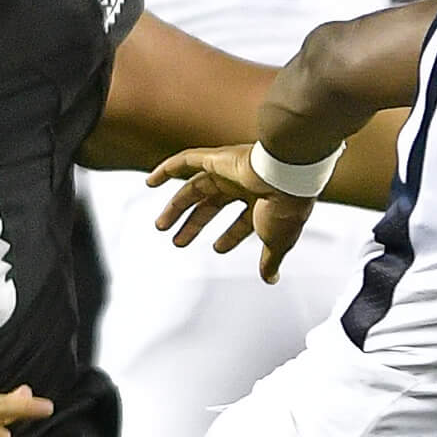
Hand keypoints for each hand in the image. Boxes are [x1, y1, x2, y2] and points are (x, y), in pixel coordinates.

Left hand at [146, 145, 315, 285]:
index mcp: (262, 202)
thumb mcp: (277, 241)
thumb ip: (270, 259)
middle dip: (194, 225)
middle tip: (177, 242)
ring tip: (160, 227)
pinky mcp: (217, 158)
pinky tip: (149, 182)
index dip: (229, 236)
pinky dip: (166, 170)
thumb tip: (270, 279)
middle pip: (211, 205)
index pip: (241, 220)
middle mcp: (244, 183)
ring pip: (194, 188)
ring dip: (176, 208)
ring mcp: (229, 169)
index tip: (216, 249)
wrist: (288, 178)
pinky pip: (185, 161)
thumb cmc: (287, 208)